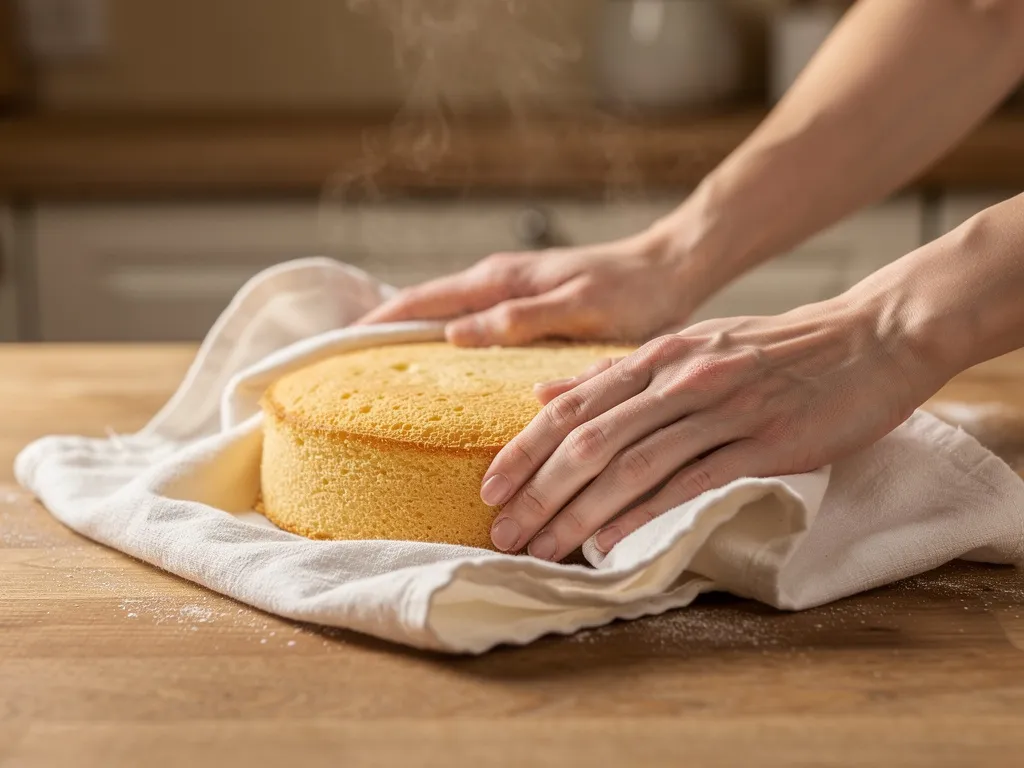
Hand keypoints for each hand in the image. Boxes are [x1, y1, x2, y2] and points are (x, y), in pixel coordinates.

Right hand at [354, 228, 696, 345]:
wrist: (667, 270)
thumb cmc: (630, 292)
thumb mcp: (578, 309)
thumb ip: (519, 318)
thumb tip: (453, 334)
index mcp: (498, 281)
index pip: (418, 300)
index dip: (372, 323)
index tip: (330, 348)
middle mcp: (493, 281)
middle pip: (417, 305)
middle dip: (373, 330)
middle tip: (331, 367)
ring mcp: (504, 291)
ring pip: (438, 312)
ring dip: (402, 334)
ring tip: (367, 370)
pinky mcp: (519, 304)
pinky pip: (464, 320)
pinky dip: (436, 336)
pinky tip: (432, 364)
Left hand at [480, 294, 948, 560]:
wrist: (868, 338)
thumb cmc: (774, 349)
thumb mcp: (689, 347)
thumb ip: (616, 374)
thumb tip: (545, 392)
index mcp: (657, 356)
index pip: (571, 407)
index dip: (524, 451)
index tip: (489, 490)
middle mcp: (679, 379)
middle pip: (589, 441)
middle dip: (538, 493)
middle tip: (501, 535)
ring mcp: (721, 409)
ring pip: (631, 466)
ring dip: (578, 514)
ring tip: (541, 550)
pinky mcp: (764, 441)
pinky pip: (690, 482)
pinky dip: (643, 514)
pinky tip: (610, 542)